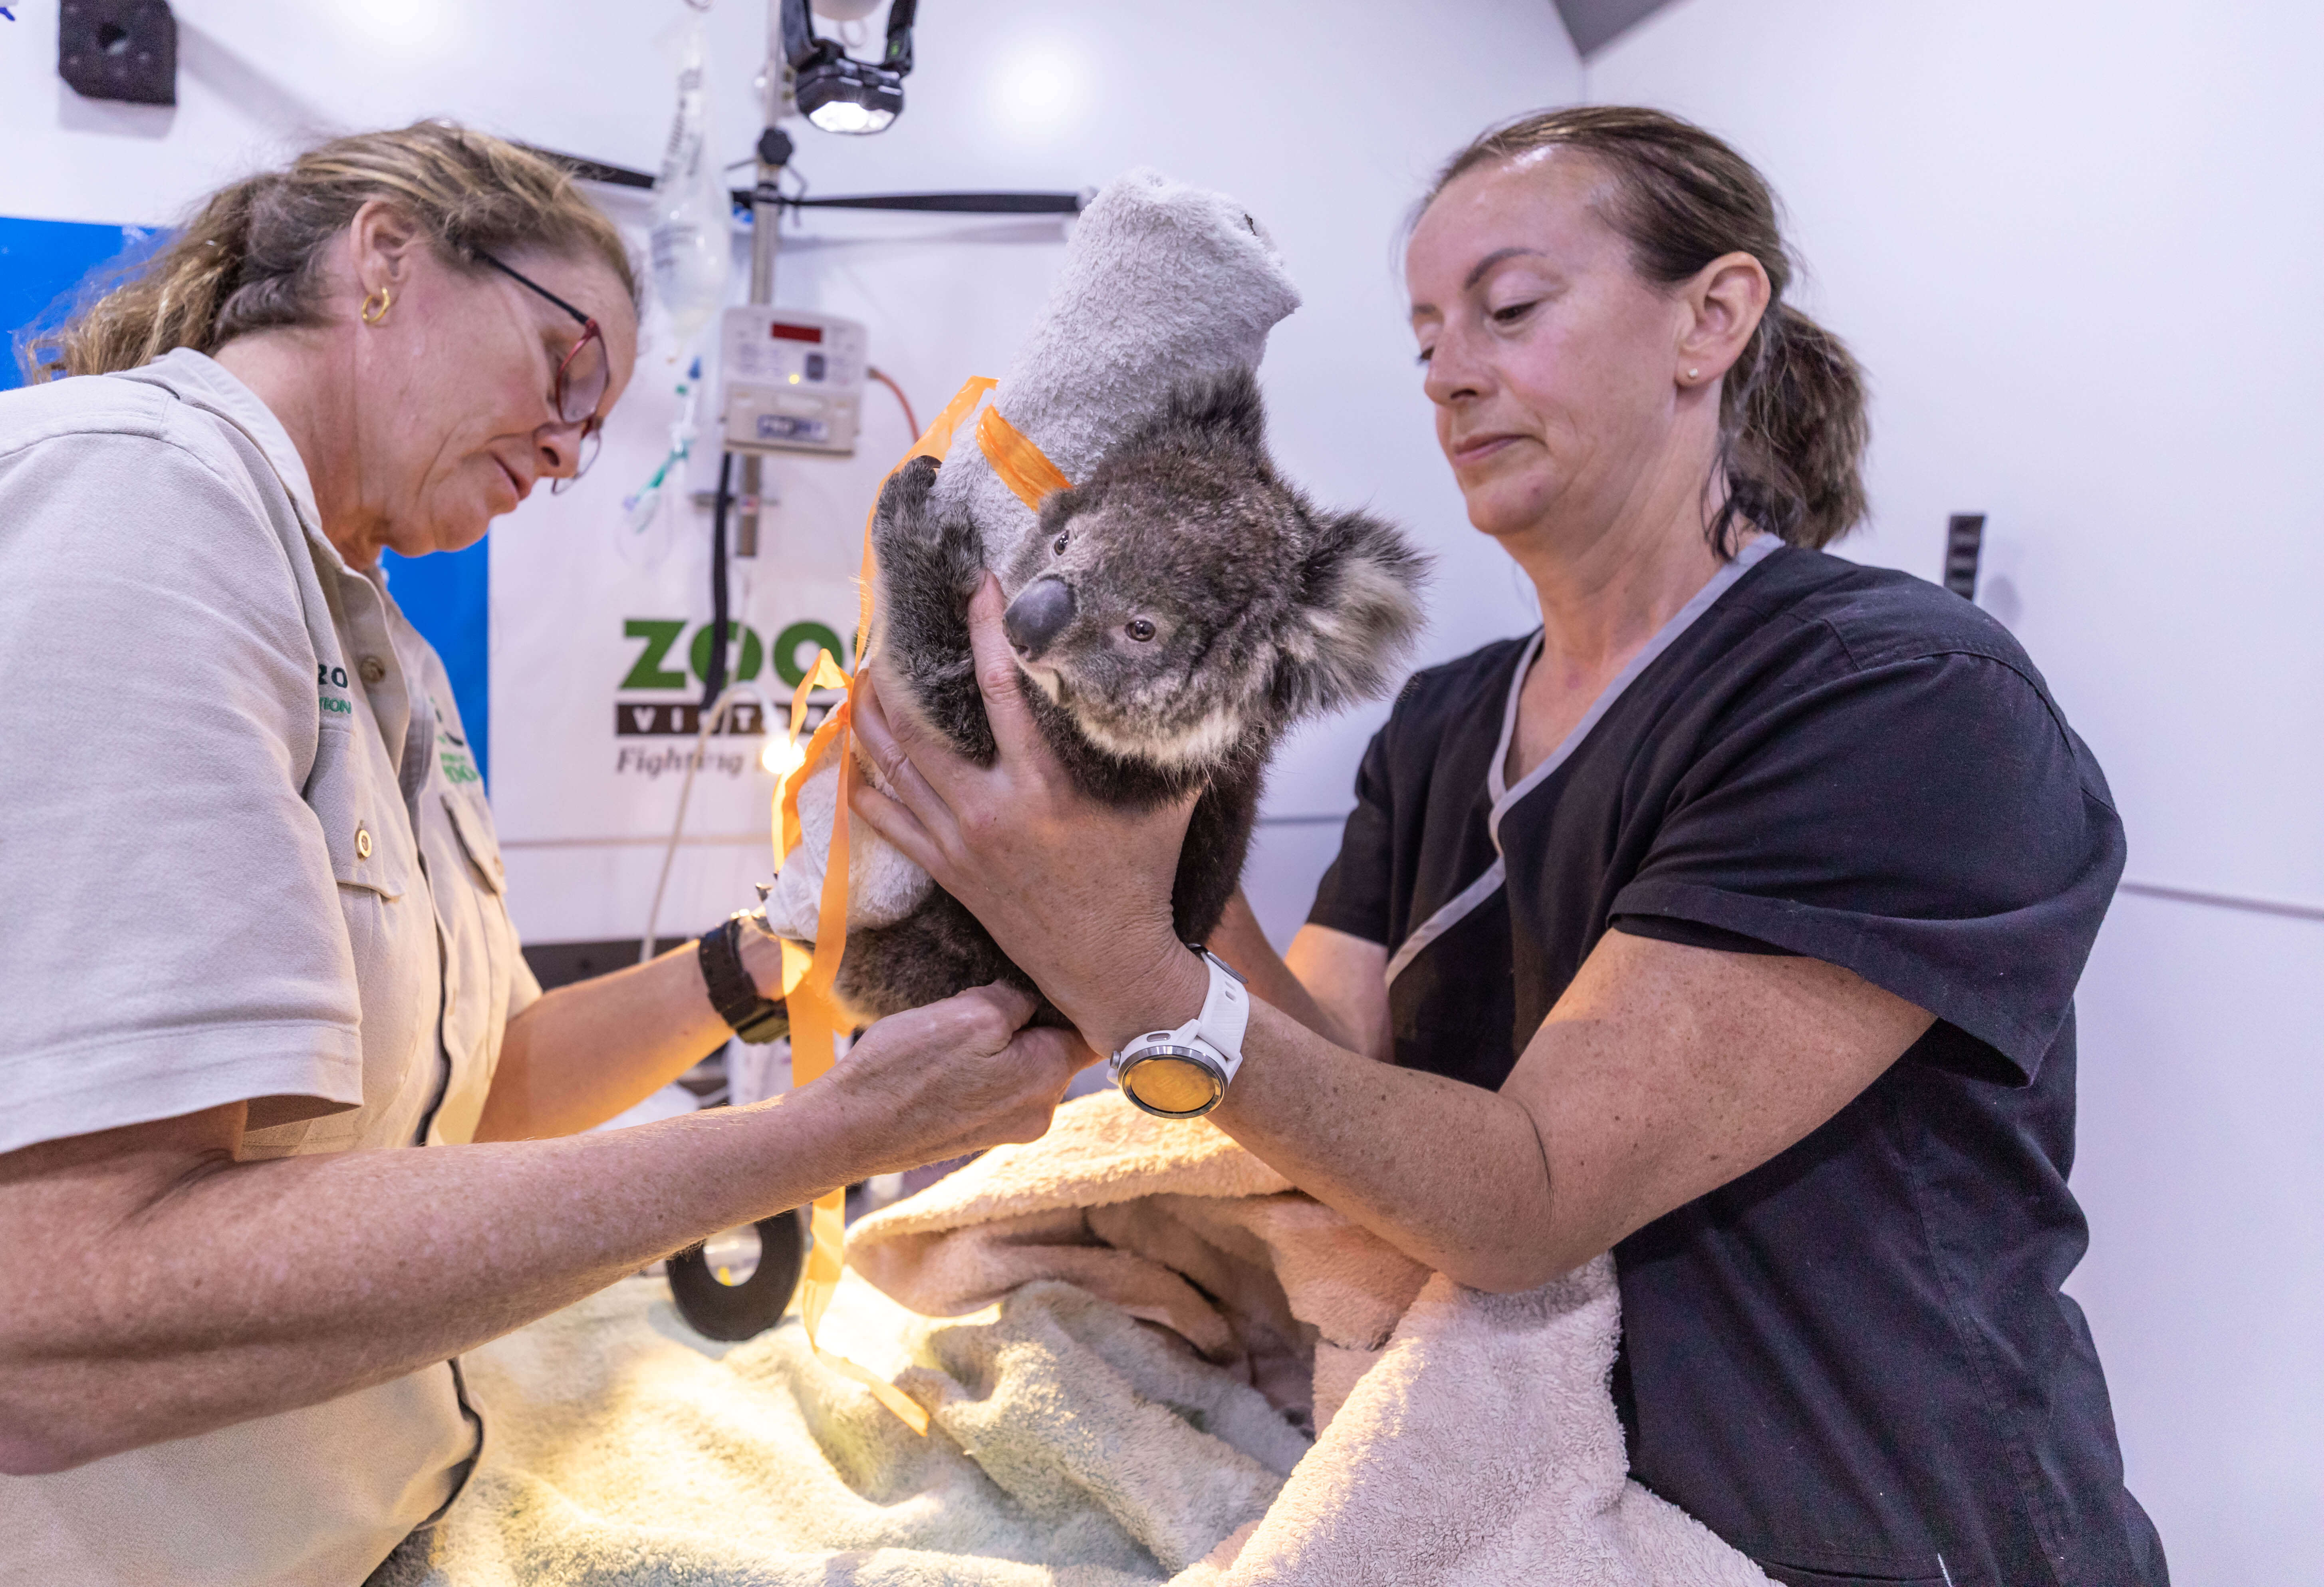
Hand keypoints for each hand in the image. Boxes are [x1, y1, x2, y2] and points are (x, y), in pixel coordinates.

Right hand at [808, 981, 1091, 1176]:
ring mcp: (1010, 1126)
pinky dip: (987, 1061)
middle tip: (994, 990)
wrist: (847, 1129)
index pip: (1095, 1030)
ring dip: (1008, 1037)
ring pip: (1028, 1062)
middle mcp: (1040, 1111)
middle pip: (1060, 1046)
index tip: (1066, 969)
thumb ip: (1019, 1000)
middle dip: (1036, 1015)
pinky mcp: (980, 1129)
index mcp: (1048, 1080)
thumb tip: (1038, 993)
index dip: (1083, 996)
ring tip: (964, 1020)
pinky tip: (951, 1049)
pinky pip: (1000, 1082)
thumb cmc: (904, 1070)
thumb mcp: (970, 1014)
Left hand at [849, 574, 1207, 1053]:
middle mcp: (991, 813)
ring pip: (893, 771)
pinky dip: (867, 788)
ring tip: (861, 682)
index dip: (987, 631)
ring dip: (871, 724)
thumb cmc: (1141, 883)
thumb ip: (1169, 748)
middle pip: (920, 729)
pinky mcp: (948, 873)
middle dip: (897, 677)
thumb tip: (1203, 685)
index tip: (979, 586)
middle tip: (887, 636)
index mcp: (1044, 788)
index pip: (1003, 690)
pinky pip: (889, 822)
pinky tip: (854, 760)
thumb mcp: (1166, 809)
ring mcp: (961, 845)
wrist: (1111, 969)